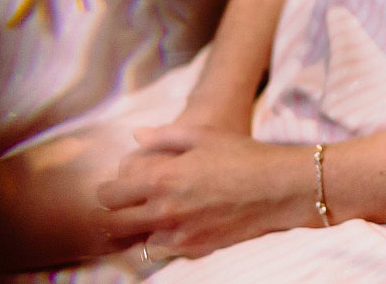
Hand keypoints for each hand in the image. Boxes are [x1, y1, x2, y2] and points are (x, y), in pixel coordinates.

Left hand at [96, 124, 310, 260]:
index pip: (111, 194)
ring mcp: (180, 234)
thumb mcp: (202, 135)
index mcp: (162, 178)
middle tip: (122, 207)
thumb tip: (136, 135)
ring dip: (138, 231)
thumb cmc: (242, 155)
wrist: (278, 187)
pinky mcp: (196, 249)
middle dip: (113, 215)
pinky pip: (165, 250)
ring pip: (138, 242)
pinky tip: (175, 225)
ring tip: (149, 217)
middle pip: (115, 224)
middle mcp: (165, 209)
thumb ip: (163, 136)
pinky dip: (163, 241)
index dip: (107, 190)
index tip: (114, 186)